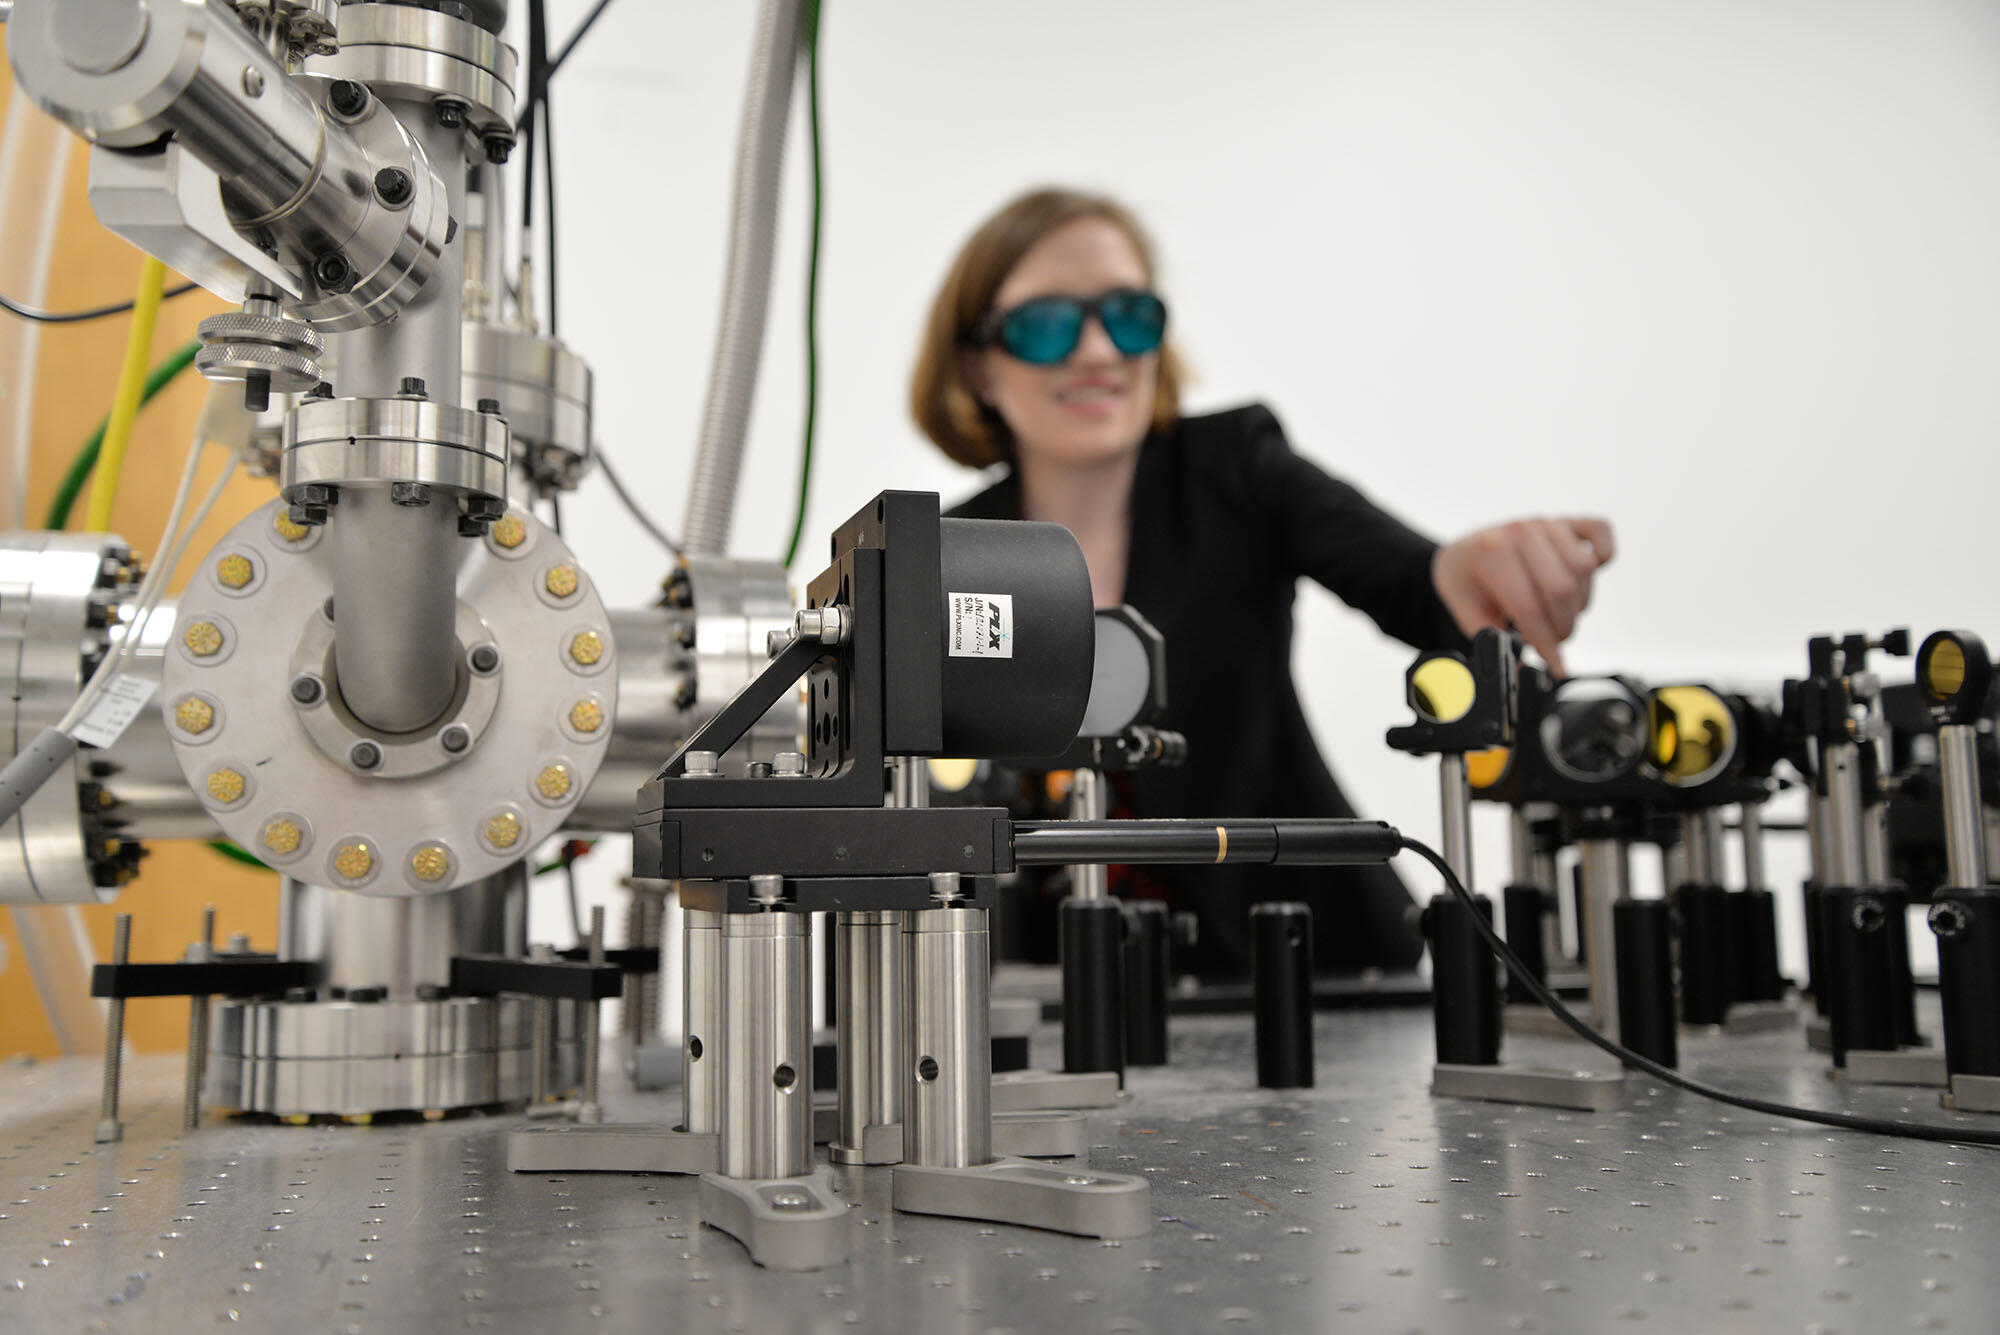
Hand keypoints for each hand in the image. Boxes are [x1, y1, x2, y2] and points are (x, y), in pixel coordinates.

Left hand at [1431, 516, 1614, 676]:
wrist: (1464, 553)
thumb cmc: (1467, 582)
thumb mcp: (1468, 613)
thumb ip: (1494, 641)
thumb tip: (1519, 671)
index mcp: (1491, 553)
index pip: (1530, 607)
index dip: (1546, 643)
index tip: (1555, 666)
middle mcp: (1522, 532)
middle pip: (1563, 590)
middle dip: (1562, 627)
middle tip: (1551, 640)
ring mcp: (1547, 524)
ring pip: (1584, 570)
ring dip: (1578, 603)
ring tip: (1557, 612)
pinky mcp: (1567, 521)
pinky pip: (1600, 532)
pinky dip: (1602, 555)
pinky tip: (1586, 573)